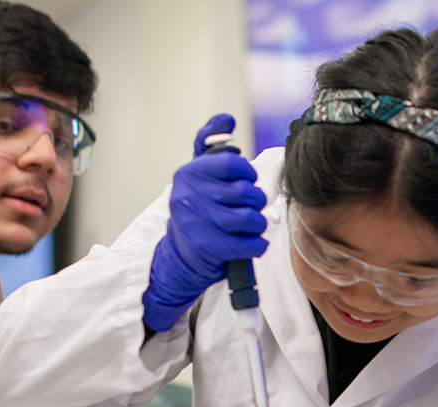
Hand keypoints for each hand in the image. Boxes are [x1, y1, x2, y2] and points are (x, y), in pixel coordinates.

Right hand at [141, 114, 267, 331]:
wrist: (180, 256)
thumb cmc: (197, 210)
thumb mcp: (198, 175)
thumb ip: (211, 145)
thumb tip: (226, 118)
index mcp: (189, 173)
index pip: (234, 164)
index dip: (247, 174)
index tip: (244, 181)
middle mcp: (189, 195)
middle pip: (246, 192)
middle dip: (254, 202)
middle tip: (246, 208)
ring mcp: (198, 222)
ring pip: (251, 218)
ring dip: (257, 225)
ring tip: (248, 227)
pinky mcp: (208, 248)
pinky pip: (251, 243)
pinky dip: (257, 245)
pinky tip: (249, 243)